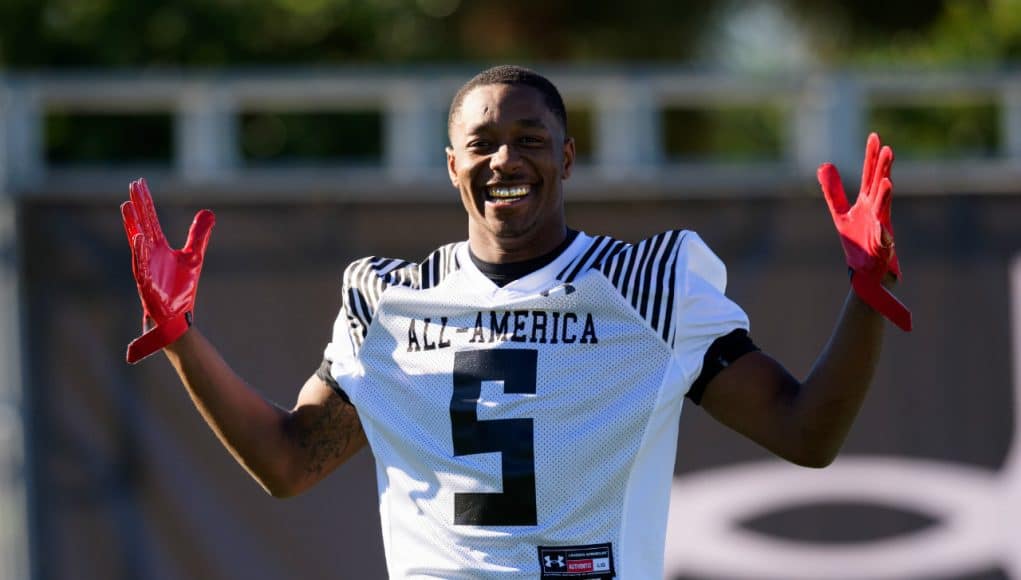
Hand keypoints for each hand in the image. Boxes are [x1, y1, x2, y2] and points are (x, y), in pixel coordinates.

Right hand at [120, 178, 214, 362]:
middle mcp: (149, 255)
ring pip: (137, 245)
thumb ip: (199, 235)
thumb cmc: (180, 288)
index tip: (139, 182)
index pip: (150, 219)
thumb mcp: (194, 257)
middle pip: (141, 225)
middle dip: (137, 206)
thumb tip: (209, 212)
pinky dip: (140, 254)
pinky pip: (142, 267)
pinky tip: (139, 239)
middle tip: (132, 185)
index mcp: (157, 247)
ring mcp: (146, 269)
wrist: (176, 318)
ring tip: (127, 208)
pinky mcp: (147, 285)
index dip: (145, 201)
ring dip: (133, 226)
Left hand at [817, 132, 911, 330]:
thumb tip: (824, 165)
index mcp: (867, 202)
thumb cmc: (857, 241)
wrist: (866, 271)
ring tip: (887, 181)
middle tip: (887, 149)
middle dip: (883, 169)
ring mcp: (880, 227)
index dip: (871, 156)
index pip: (869, 175)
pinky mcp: (881, 247)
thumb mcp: (840, 214)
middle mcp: (876, 211)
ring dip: (885, 195)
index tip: (874, 136)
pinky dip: (882, 232)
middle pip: (879, 186)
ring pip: (883, 209)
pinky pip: (882, 239)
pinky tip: (882, 229)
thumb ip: (833, 191)